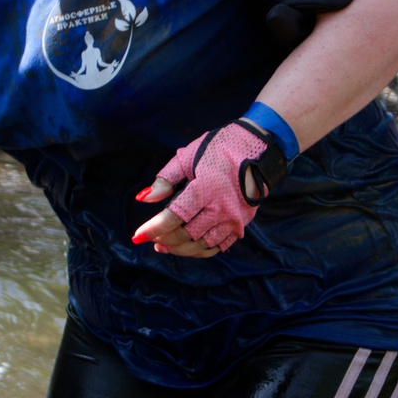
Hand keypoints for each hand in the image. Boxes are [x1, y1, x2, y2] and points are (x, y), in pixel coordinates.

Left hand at [131, 121, 286, 255]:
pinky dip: (201, 250)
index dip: (154, 228)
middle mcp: (221, 208)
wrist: (260, 148)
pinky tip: (188, 247)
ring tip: (164, 246)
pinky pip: (219, 246)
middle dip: (164, 239)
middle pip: (186, 235)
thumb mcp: (189, 156)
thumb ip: (166, 179)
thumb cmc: (221, 147)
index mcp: (205, 188)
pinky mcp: (242, 224)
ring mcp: (234, 219)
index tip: (138, 235)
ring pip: (201, 245)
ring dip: (180, 249)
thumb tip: (145, 199)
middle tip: (151, 239)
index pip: (174, 217)